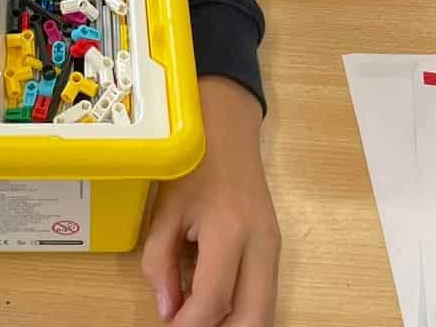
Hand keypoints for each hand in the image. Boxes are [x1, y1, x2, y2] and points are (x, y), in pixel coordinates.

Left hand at [141, 76, 279, 325]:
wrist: (228, 129)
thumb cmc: (191, 162)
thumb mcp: (165, 210)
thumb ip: (160, 263)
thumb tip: (168, 311)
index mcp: (228, 230)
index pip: (212, 300)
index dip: (188, 326)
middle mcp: (260, 244)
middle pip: (254, 318)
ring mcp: (274, 247)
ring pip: (265, 311)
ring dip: (234, 323)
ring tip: (199, 318)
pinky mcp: (275, 248)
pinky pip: (264, 294)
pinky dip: (242, 309)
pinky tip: (215, 304)